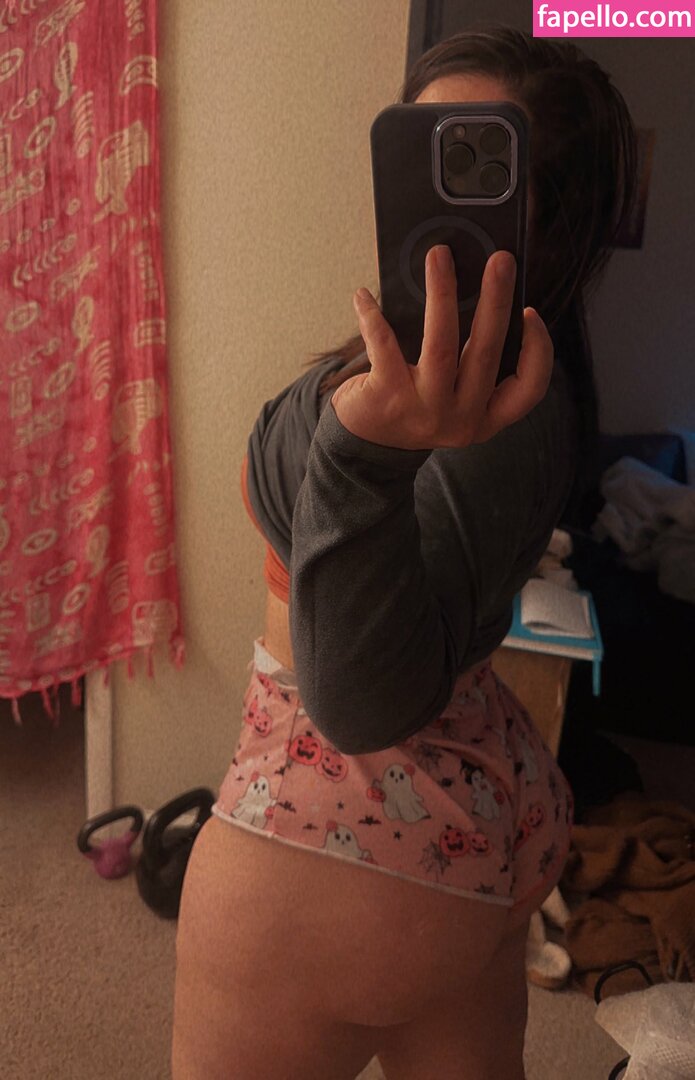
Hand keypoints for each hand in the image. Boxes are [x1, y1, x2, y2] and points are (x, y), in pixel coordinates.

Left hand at [330, 246, 553, 450]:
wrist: (365, 447)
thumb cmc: (414, 405)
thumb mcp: (452, 394)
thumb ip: (469, 360)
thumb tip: (474, 290)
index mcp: (486, 417)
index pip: (529, 389)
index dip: (538, 350)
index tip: (530, 311)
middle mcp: (461, 419)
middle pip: (487, 353)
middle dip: (496, 300)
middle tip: (501, 259)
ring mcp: (425, 412)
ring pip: (441, 345)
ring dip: (442, 294)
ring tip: (439, 255)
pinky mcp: (388, 400)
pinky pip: (385, 347)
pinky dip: (373, 318)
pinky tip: (362, 296)